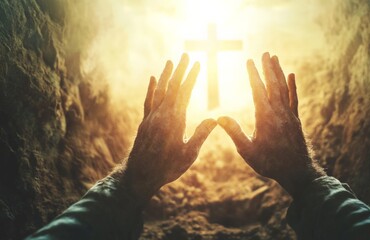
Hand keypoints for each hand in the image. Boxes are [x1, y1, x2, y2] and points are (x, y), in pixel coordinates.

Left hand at [121, 54, 216, 202]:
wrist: (138, 175)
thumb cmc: (166, 168)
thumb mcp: (188, 155)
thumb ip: (200, 135)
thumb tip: (215, 119)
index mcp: (174, 120)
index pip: (184, 92)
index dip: (191, 77)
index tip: (198, 64)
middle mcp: (161, 114)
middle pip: (171, 87)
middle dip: (180, 70)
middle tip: (186, 55)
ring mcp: (151, 117)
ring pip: (159, 90)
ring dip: (166, 75)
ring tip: (171, 61)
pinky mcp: (145, 122)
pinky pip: (148, 100)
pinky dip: (151, 88)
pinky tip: (152, 79)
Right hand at [218, 53, 324, 197]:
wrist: (297, 172)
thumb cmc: (270, 163)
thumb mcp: (247, 150)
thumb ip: (234, 133)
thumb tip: (219, 117)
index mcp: (265, 117)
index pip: (258, 90)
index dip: (253, 74)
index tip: (249, 60)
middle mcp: (278, 112)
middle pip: (273, 84)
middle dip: (268, 68)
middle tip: (265, 52)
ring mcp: (289, 114)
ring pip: (284, 88)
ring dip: (279, 72)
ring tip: (275, 58)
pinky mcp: (295, 119)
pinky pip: (293, 98)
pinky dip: (292, 86)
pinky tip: (292, 76)